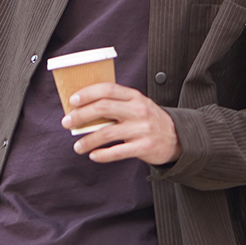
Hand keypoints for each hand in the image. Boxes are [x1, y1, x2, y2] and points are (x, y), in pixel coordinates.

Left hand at [62, 83, 180, 165]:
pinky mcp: (144, 147)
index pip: (108, 89)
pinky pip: (117, 152)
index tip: (72, 101)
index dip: (88, 94)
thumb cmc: (149, 121)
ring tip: (77, 146)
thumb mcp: (136, 105)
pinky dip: (102, 155)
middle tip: (67, 123)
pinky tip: (93, 155)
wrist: (178, 138)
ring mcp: (142, 128)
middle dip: (80, 116)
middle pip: (103, 108)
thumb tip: (83, 109)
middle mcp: (138, 110)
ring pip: (106, 133)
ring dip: (87, 140)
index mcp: (134, 96)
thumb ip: (116, 104)